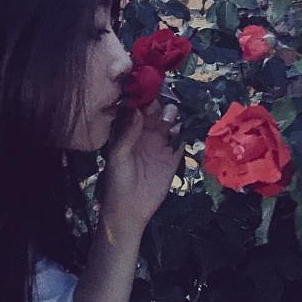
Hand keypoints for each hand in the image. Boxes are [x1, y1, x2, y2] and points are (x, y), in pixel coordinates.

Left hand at [98, 98, 183, 232]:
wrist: (130, 208)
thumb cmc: (117, 180)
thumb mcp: (117, 156)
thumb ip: (127, 135)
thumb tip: (137, 111)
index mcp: (128, 130)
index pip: (137, 110)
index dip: (142, 101)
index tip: (146, 92)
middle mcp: (145, 133)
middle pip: (155, 112)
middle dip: (159, 105)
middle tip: (161, 105)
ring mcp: (160, 143)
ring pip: (170, 123)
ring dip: (172, 117)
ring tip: (171, 116)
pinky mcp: (173, 156)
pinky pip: (181, 141)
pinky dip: (184, 133)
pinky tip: (181, 130)